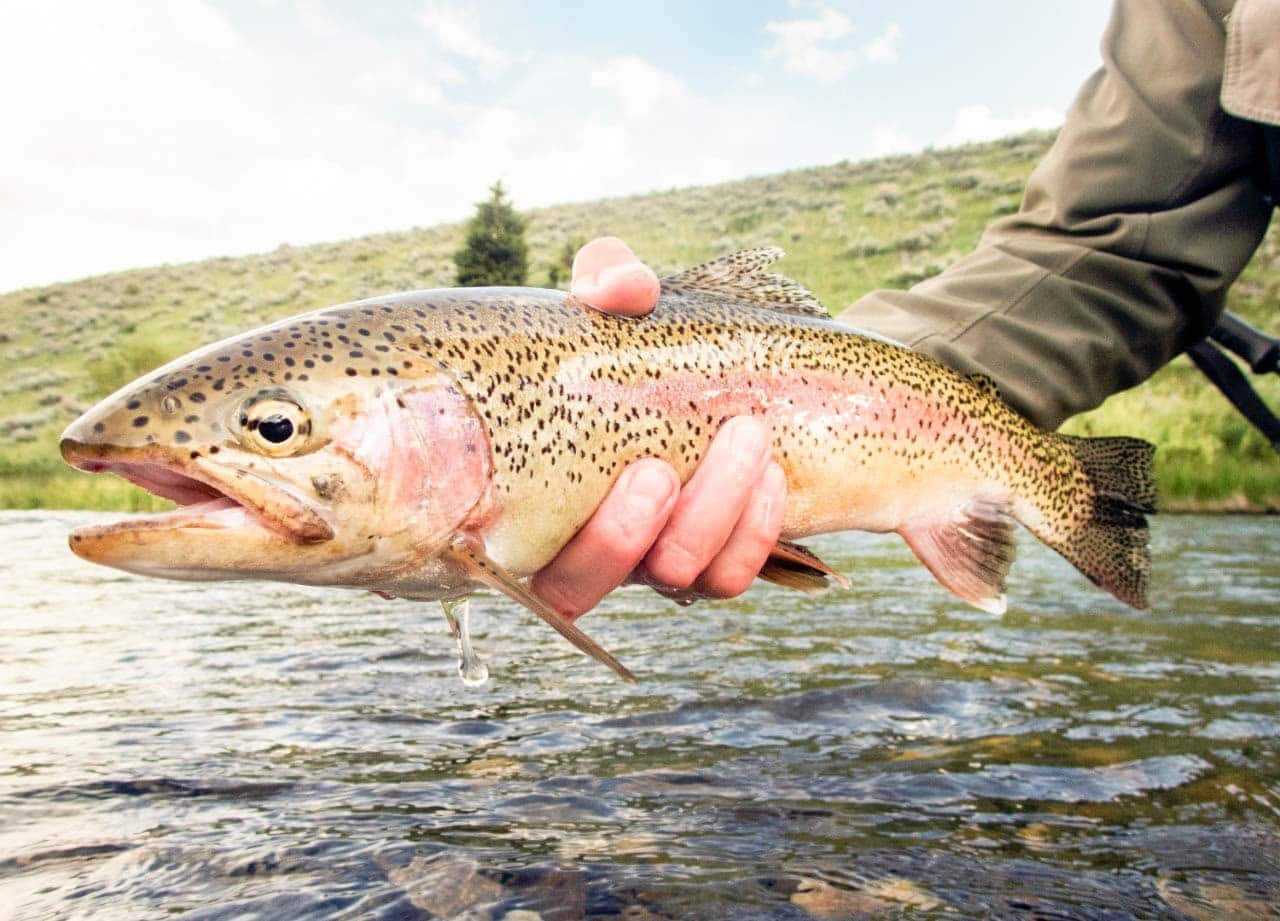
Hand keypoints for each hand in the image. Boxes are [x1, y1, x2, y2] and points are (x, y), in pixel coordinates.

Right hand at [531, 237, 786, 619]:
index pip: (510, 549)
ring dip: (708, 517)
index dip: (552, 531)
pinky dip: (752, 532)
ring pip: (668, 578)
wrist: (723, 368)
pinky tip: (771, 475)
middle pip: (580, 584)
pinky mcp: (709, 562)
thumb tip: (622, 291)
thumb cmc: (642, 334)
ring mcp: (646, 558)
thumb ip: (610, 278)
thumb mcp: (622, 296)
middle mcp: (578, 541)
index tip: (615, 470)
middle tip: (659, 469)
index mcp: (531, 488)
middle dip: (624, 535)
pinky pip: (725, 578)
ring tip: (745, 436)